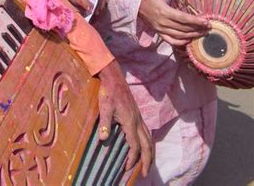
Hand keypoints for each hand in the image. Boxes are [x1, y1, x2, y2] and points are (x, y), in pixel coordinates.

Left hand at [97, 60, 152, 176]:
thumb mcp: (104, 108)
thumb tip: (103, 140)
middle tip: (145, 174)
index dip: (132, 159)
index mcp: (130, 122)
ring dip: (150, 153)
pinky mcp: (137, 114)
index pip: (135, 146)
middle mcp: (138, 121)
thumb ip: (105, 123)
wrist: (114, 78)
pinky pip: (147, 133)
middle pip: (148, 145)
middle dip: (147, 161)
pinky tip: (144, 146)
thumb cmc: (108, 93)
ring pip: (150, 139)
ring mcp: (139, 118)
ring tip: (148, 164)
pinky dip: (148, 143)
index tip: (126, 169)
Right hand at [138, 0, 209, 45]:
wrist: (135, 6)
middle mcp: (163, 22)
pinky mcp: (159, 33)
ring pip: (180, 35)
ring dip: (192, 35)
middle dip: (198, 28)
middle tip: (209, 28)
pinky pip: (171, 41)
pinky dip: (181, 42)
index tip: (206, 22)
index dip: (195, 21)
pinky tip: (189, 40)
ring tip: (202, 33)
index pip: (183, 18)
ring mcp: (161, 29)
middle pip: (184, 28)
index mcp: (164, 11)